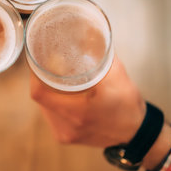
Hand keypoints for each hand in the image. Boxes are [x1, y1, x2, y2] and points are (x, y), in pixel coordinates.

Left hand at [30, 56, 170, 170]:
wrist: (136, 133)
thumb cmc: (128, 104)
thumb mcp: (118, 75)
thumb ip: (102, 54)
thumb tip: (90, 32)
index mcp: (80, 110)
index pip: (40, 93)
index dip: (34, 75)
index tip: (37, 61)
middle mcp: (69, 125)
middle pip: (40, 99)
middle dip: (40, 80)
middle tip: (46, 65)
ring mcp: (65, 134)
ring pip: (43, 108)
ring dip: (46, 93)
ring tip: (52, 79)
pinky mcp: (65, 138)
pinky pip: (50, 117)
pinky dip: (52, 104)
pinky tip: (59, 96)